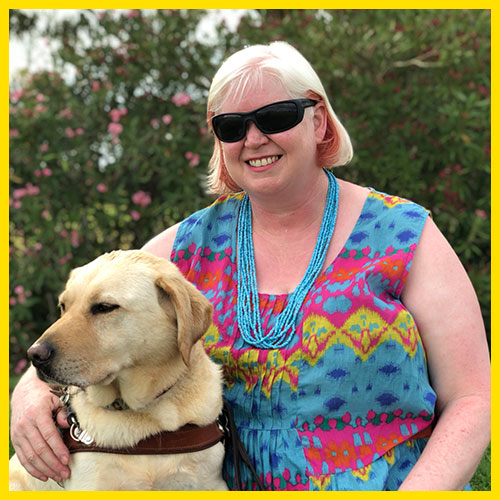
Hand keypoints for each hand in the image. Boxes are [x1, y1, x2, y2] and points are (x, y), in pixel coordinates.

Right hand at [10, 367, 70, 482]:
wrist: (26, 390)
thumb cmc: (46, 393)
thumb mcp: (57, 397)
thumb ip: (63, 411)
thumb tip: (68, 425)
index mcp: (37, 412)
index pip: (49, 436)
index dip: (58, 449)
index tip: (67, 460)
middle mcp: (25, 424)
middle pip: (40, 450)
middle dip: (53, 464)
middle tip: (65, 473)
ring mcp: (18, 433)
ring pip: (30, 457)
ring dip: (45, 469)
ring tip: (58, 476)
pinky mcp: (15, 439)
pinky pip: (23, 458)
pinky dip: (32, 469)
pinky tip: (44, 475)